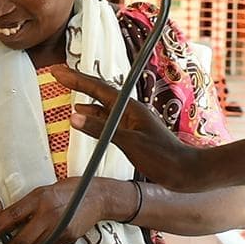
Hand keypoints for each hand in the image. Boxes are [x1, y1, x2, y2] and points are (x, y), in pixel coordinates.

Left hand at [0, 177, 107, 243]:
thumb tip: (8, 218)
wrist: (96, 196)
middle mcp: (49, 213)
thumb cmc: (70, 190)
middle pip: (22, 239)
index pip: (12, 215)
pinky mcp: (67, 239)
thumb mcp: (44, 191)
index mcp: (40, 198)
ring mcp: (59, 228)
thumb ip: (27, 205)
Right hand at [50, 65, 196, 189]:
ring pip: (101, 104)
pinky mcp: (131, 132)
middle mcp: (129, 110)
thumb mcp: (129, 143)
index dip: (75, 78)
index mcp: (129, 107)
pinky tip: (83, 116)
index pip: (97, 87)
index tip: (57, 71)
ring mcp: (130, 121)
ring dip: (83, 97)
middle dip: (77, 82)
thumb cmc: (164, 158)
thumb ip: (100, 130)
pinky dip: (92, 115)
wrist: (187, 172)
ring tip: (68, 91)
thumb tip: (73, 117)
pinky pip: (106, 118)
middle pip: (98, 91)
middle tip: (58, 74)